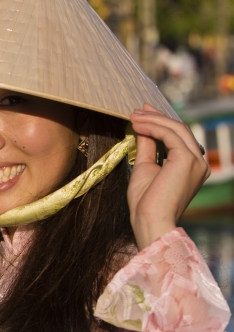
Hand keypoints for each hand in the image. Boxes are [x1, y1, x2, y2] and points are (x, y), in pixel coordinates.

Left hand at [127, 103, 209, 249]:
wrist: (150, 221)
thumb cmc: (146, 202)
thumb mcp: (145, 167)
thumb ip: (147, 147)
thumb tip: (143, 128)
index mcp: (192, 166)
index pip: (178, 137)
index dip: (161, 122)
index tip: (142, 112)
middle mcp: (199, 163)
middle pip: (178, 130)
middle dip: (156, 117)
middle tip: (136, 110)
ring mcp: (196, 161)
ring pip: (175, 129)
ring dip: (152, 119)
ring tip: (133, 116)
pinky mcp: (187, 160)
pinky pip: (169, 135)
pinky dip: (152, 127)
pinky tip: (137, 125)